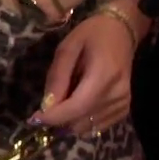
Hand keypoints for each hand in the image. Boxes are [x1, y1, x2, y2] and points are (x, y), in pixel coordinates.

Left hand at [32, 11, 137, 134]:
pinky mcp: (124, 110)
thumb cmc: (92, 35)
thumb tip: (47, 106)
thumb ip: (57, 76)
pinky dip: (82, 120)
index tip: (34, 118)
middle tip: (47, 106)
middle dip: (59, 119)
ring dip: (70, 120)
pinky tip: (78, 103)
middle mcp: (117, 94)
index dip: (54, 117)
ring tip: (66, 99)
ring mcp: (123, 104)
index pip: (77, 107)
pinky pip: (97, 127)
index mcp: (104, 75)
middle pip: (81, 121)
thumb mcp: (68, 47)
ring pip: (87, 127)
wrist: (121, 32)